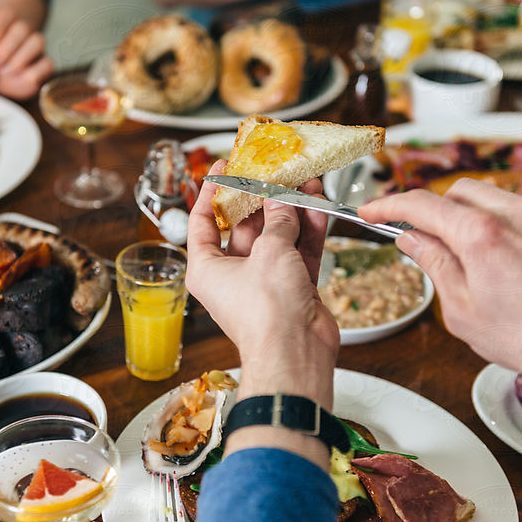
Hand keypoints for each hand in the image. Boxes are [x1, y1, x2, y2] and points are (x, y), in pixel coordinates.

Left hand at [0, 8, 52, 99]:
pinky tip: (20, 79)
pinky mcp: (44, 66)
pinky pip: (47, 63)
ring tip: (4, 72)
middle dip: (4, 49)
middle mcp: (22, 32)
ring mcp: (35, 48)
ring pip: (38, 41)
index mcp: (4, 22)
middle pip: (22, 28)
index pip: (6, 15)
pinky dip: (33, 72)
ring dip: (20, 58)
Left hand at [186, 161, 338, 407]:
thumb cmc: (267, 312)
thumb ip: (278, 219)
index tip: (222, 167)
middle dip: (263, 198)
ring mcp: (263, 281)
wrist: (297, 354)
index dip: (212, 191)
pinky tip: (317, 206)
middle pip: (245, 226)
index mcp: (207, 268)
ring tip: (305, 182)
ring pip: (276, 236)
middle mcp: (232, 275)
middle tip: (274, 171)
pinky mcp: (291, 288)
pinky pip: (297, 252)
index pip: (203, 222)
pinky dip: (308, 231)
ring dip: (291, 211)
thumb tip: (282, 199)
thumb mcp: (269, 252)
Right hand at [359, 178, 521, 450]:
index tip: (373, 210)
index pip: (421, 204)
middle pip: (456, 192)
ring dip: (466, 216)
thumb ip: (434, 265)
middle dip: (432, 209)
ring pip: (489, 197)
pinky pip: (519, 213)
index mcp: (482, 235)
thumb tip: (413, 240)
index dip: (388, 204)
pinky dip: (498, 225)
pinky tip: (499, 260)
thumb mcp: (461, 309)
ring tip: (463, 254)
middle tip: (419, 237)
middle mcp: (515, 216)